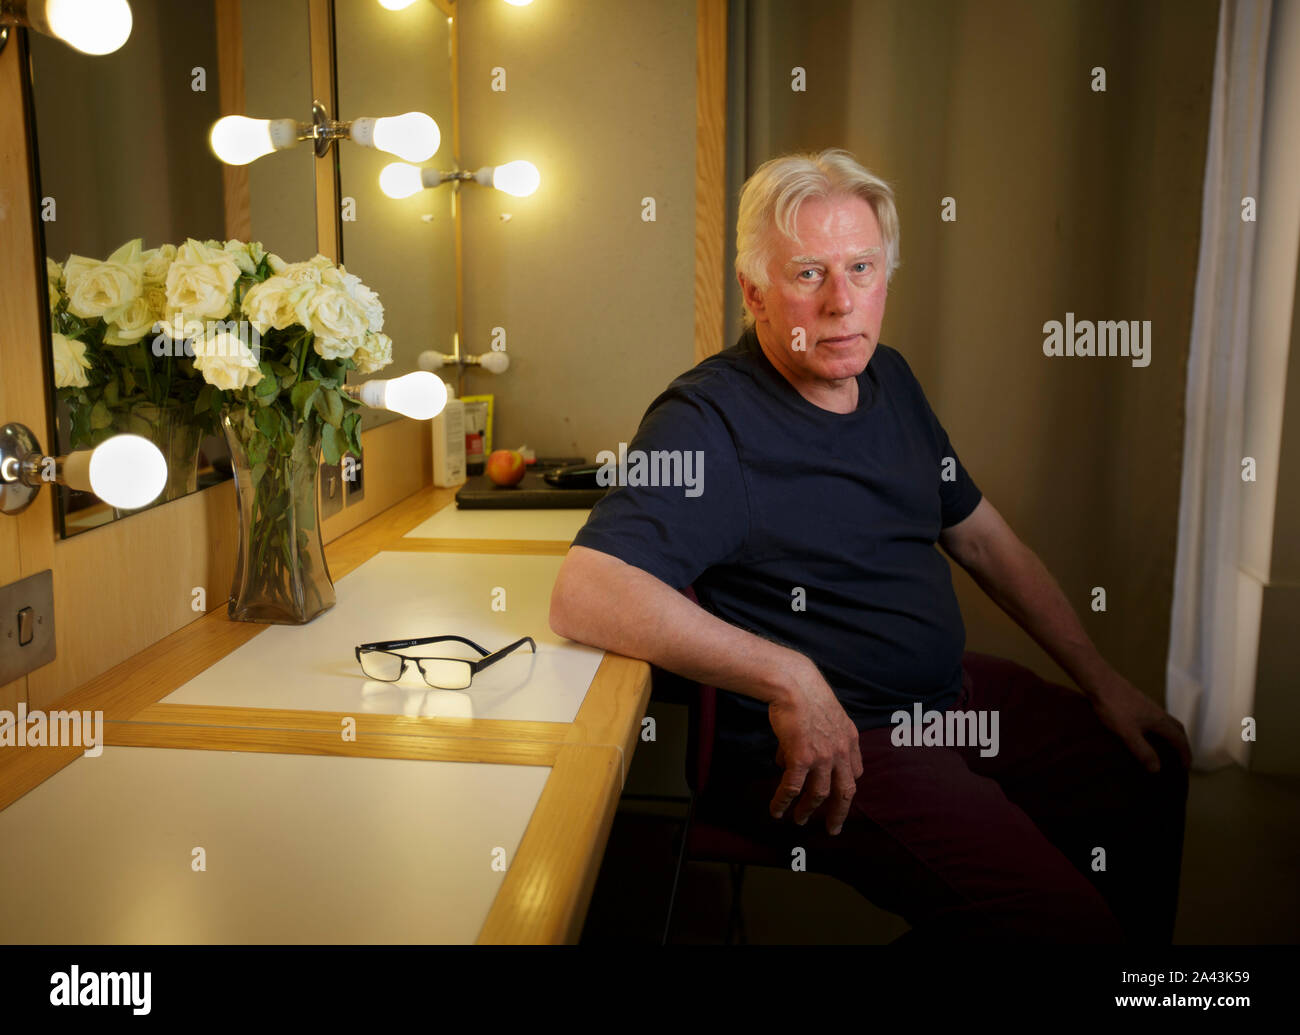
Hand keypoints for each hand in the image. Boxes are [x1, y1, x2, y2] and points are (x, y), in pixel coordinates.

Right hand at [766, 667, 863, 835]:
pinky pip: (793, 788)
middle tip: (833, 829)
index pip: (855, 771)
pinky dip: (784, 802)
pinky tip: (777, 811)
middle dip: (839, 813)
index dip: (847, 785)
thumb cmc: (802, 692)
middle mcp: (840, 751)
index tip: (840, 796)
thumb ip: (813, 738)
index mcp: (849, 738)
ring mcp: (822, 756)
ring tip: (800, 821)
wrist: (793, 682)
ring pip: (819, 794)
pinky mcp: (802, 758)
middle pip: (845, 791)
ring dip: (809, 811)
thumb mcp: (821, 714)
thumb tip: (787, 758)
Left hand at [1086, 670, 1191, 772]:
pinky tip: (1145, 732)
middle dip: (1182, 744)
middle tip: (1181, 758)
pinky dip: (1158, 728)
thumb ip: (1142, 750)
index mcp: (1159, 720)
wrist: (1099, 681)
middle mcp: (1157, 712)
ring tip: (1165, 747)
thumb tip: (1157, 769)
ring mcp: (1147, 705)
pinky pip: (1155, 717)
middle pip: (1177, 728)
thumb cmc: (1113, 707)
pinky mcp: (1137, 701)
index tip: (1186, 767)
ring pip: (1166, 721)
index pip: (1179, 739)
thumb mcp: (1127, 733)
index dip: (1185, 754)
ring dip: (1171, 735)